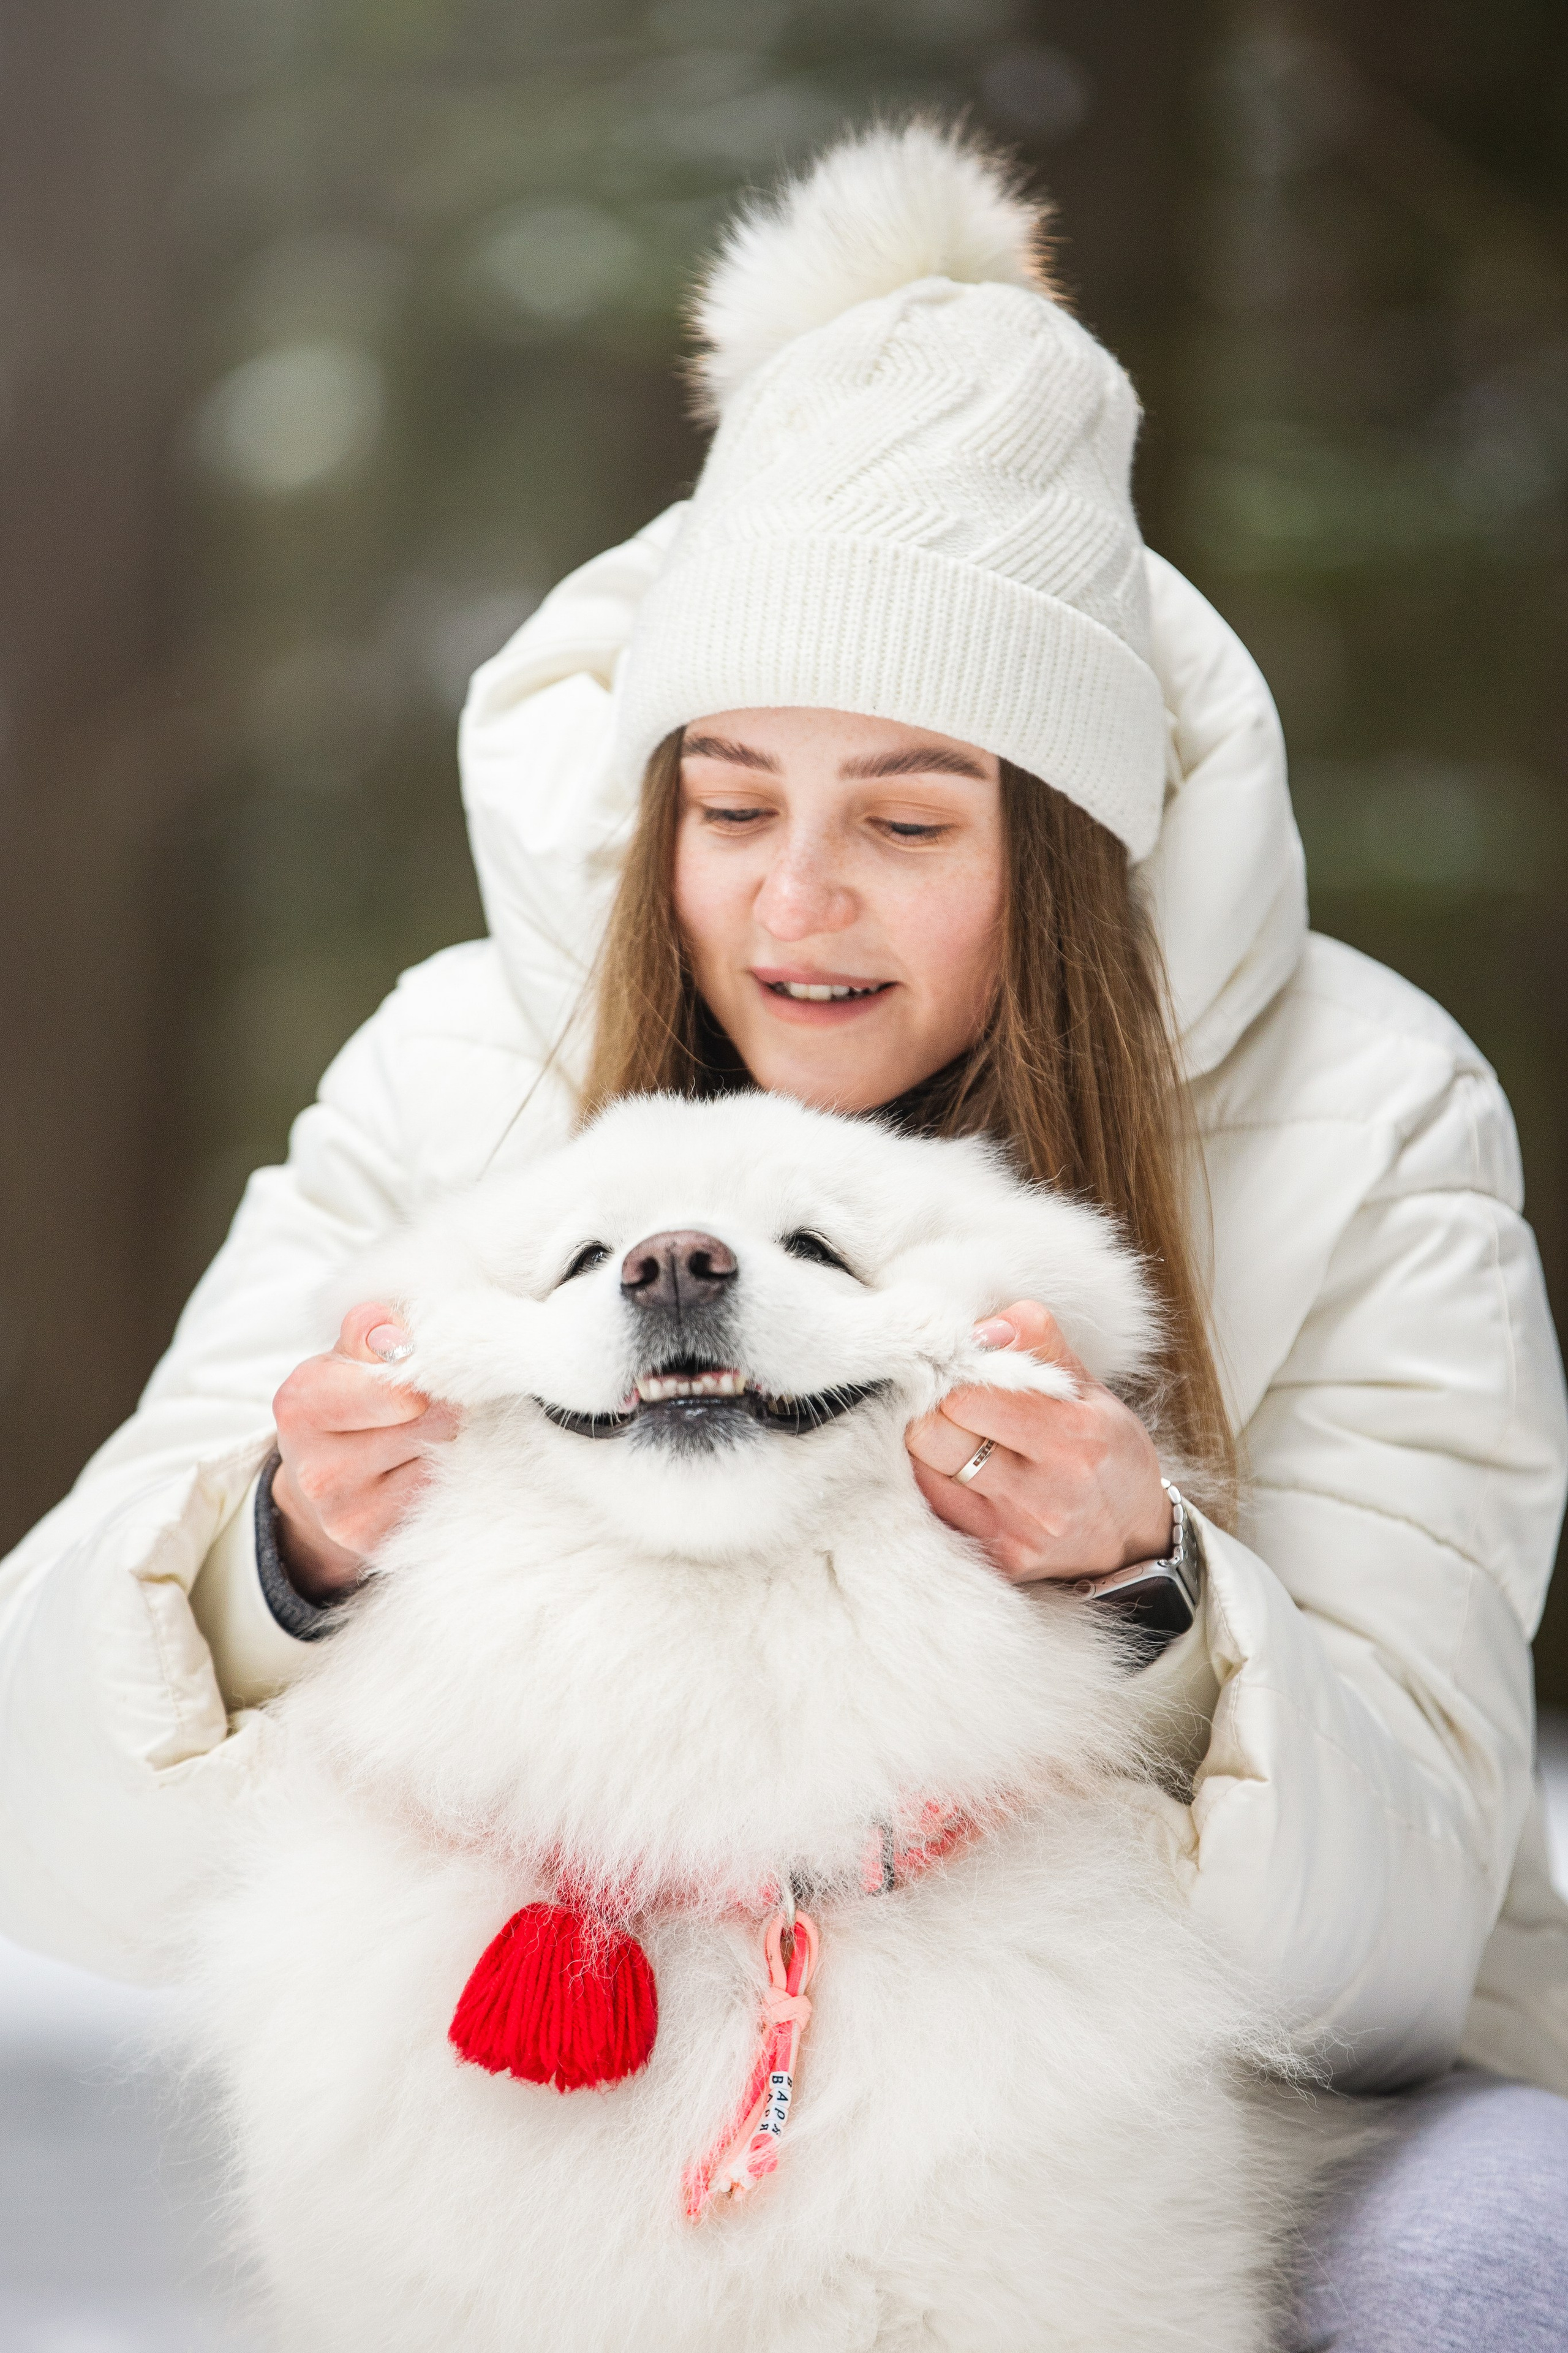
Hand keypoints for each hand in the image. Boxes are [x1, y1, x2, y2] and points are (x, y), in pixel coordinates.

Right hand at [270, 1302, 458, 1603]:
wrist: (321, 1483)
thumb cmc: (346, 1404)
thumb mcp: (345, 1356)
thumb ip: (370, 1331)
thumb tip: (392, 1330)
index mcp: (299, 1406)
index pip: (397, 1383)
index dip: (426, 1367)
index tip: (424, 1363)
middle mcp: (316, 1470)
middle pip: (433, 1418)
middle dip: (445, 1401)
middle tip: (436, 1397)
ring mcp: (347, 1516)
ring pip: (442, 1456)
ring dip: (452, 1436)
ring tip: (430, 1430)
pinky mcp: (378, 1544)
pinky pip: (442, 1493)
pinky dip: (447, 1473)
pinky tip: (428, 1465)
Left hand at [905, 1301, 1170, 1584]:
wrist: (1133, 1542)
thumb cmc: (1108, 1454)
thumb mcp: (1092, 1390)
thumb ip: (1038, 1342)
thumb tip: (982, 1328)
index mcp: (1073, 1437)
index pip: (965, 1397)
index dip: (952, 1375)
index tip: (960, 1371)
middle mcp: (1044, 1493)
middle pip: (931, 1436)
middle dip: (931, 1410)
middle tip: (949, 1405)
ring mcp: (1017, 1533)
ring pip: (922, 1472)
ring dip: (929, 1448)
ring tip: (957, 1438)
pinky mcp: (999, 1560)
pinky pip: (934, 1509)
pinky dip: (935, 1482)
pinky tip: (959, 1473)